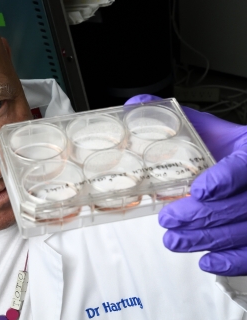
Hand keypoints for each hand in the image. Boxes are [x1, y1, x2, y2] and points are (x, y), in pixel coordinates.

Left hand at [125, 94, 246, 275]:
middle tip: (169, 219)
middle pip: (237, 206)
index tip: (199, 189)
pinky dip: (231, 260)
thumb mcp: (210, 129)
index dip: (224, 180)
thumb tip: (136, 105)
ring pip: (242, 232)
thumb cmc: (234, 148)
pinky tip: (208, 259)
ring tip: (175, 240)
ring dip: (206, 238)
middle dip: (199, 216)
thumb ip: (177, 120)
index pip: (243, 168)